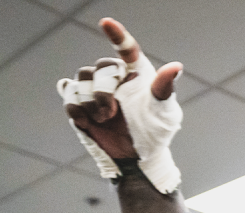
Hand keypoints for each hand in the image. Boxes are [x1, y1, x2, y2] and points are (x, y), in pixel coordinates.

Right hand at [57, 18, 184, 191]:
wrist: (136, 158)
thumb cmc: (156, 131)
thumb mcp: (164, 112)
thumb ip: (165, 88)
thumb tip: (175, 66)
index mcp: (136, 72)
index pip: (126, 48)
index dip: (117, 35)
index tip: (106, 22)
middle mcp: (114, 76)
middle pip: (98, 67)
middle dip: (103, 91)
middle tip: (113, 112)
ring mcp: (94, 89)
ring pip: (80, 79)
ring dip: (91, 102)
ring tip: (105, 119)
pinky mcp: (79, 102)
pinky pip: (68, 94)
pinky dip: (76, 108)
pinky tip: (88, 121)